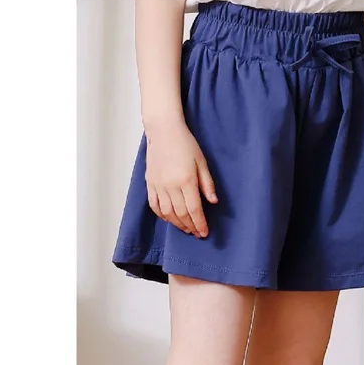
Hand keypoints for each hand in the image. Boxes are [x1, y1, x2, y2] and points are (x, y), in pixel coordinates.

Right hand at [144, 118, 217, 236]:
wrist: (163, 130)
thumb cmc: (185, 143)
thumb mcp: (201, 162)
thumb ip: (207, 184)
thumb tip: (213, 202)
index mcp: (186, 180)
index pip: (194, 209)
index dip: (200, 223)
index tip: (204, 233)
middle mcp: (171, 186)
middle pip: (181, 214)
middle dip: (190, 226)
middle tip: (197, 233)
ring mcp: (158, 185)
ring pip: (167, 213)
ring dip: (177, 224)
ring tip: (186, 229)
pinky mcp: (150, 183)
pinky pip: (154, 205)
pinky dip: (162, 215)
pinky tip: (169, 219)